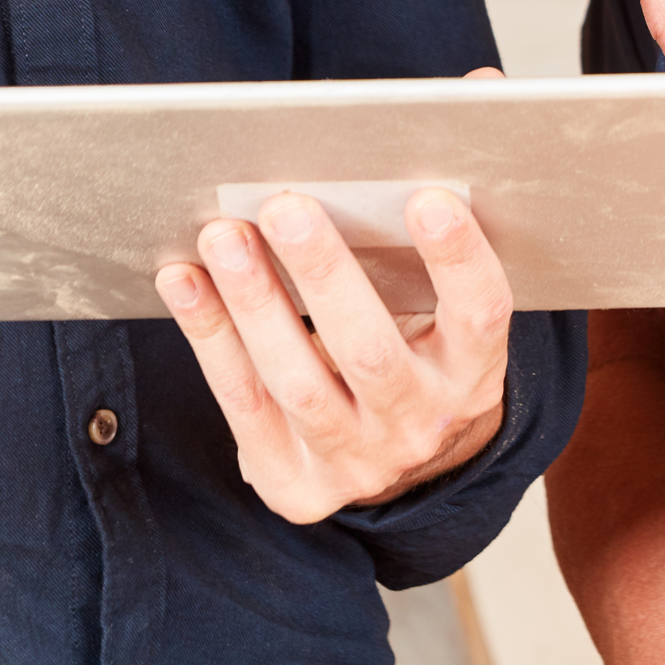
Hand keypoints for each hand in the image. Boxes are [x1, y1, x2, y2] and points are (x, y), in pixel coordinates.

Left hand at [156, 183, 514, 521]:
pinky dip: (210, 336)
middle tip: (284, 206)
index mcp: (472, 374)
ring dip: (253, 302)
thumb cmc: (413, 354)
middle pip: (368, 350)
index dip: (457, 258)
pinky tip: (184, 282)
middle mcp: (422, 424)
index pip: (480, 313)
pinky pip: (244, 405)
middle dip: (322, 272)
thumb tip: (357, 179)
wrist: (397, 462)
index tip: (427, 199)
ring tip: (222, 237)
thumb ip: (412, 266)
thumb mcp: (439, 321)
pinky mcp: (296, 484)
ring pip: (296, 382)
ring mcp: (357, 463)